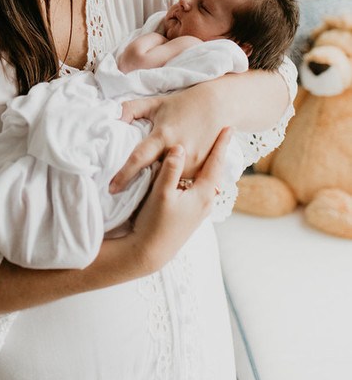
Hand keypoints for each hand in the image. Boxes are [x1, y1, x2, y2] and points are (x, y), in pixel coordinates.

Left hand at [109, 85, 223, 193]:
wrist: (218, 106)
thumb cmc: (182, 103)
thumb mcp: (155, 103)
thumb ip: (130, 109)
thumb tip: (112, 118)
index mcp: (162, 135)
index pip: (139, 158)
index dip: (124, 174)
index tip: (111, 189)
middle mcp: (177, 151)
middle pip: (153, 174)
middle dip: (143, 183)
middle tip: (130, 190)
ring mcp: (192, 162)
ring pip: (169, 179)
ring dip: (161, 180)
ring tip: (156, 179)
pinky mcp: (202, 168)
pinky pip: (183, 179)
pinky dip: (175, 178)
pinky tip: (172, 174)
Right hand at [127, 127, 232, 274]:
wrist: (150, 252)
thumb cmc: (155, 223)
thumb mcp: (161, 193)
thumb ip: (171, 169)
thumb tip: (179, 148)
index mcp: (203, 194)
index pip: (215, 163)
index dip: (222, 144)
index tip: (229, 127)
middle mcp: (206, 202)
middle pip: (216, 171)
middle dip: (219, 152)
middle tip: (223, 133)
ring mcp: (200, 209)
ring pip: (210, 180)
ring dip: (211, 163)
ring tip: (212, 148)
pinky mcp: (191, 214)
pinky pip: (202, 187)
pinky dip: (202, 174)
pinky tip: (196, 172)